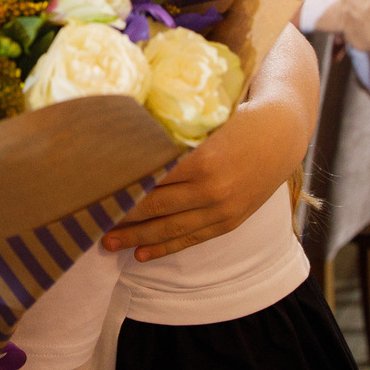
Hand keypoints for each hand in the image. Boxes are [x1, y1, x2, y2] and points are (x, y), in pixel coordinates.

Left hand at [103, 26, 316, 261]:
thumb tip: (125, 130)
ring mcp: (221, 210)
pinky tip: (141, 255)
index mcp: (203, 160)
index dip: (120, 186)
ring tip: (106, 242)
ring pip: (170, 229)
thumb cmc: (239, 115)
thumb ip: (171, 130)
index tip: (92, 189)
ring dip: (137, 237)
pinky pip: (192, 239)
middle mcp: (212, 190)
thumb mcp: (205, 117)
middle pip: (154, 206)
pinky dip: (165, 248)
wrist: (284, 133)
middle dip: (120, 213)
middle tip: (86, 218)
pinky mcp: (228, 222)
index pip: (150, 179)